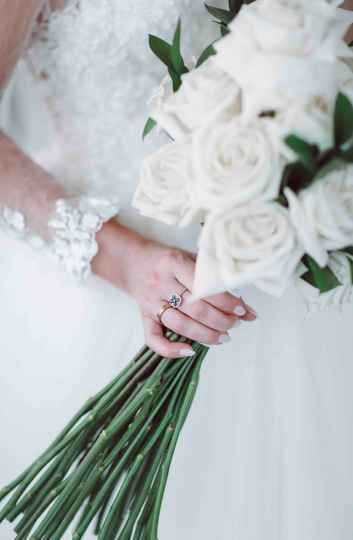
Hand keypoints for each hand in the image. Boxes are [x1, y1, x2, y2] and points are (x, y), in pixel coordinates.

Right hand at [93, 220, 256, 358]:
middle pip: (196, 308)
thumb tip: (246, 307)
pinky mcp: (143, 317)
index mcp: (174, 262)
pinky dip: (170, 350)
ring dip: (206, 335)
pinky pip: (153, 339)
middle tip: (235, 324)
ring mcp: (151, 302)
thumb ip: (215, 279)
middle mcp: (161, 283)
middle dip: (221, 320)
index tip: (242, 310)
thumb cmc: (168, 259)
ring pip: (180, 325)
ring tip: (224, 337)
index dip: (226, 301)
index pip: (204, 286)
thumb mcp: (191, 258)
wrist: (133, 261)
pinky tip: (190, 350)